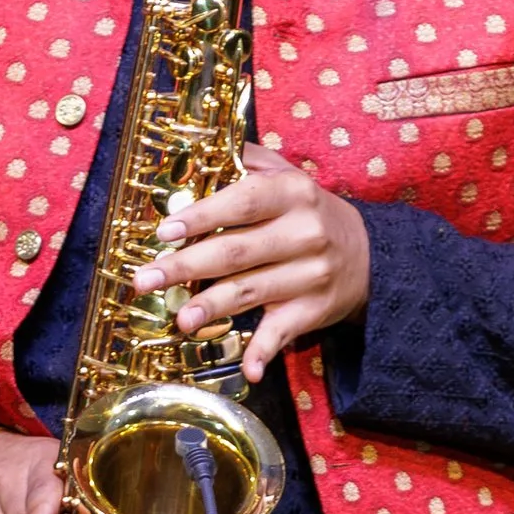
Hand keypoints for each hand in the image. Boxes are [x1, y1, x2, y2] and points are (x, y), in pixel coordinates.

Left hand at [134, 147, 369, 384]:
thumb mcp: (287, 175)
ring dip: (213, 307)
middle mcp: (304, 233)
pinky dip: (265, 352)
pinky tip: (249, 370)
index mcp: (293, 193)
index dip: (202, 216)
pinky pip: (284, 332)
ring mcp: (310, 275)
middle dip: (186, 266)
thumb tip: (200, 143)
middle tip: (147, 279)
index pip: (242, 202)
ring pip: (252, 291)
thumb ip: (247, 160)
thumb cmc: (310, 212)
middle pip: (236, 251)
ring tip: (180, 319)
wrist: (367, 255)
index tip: (165, 231)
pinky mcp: (314, 310)